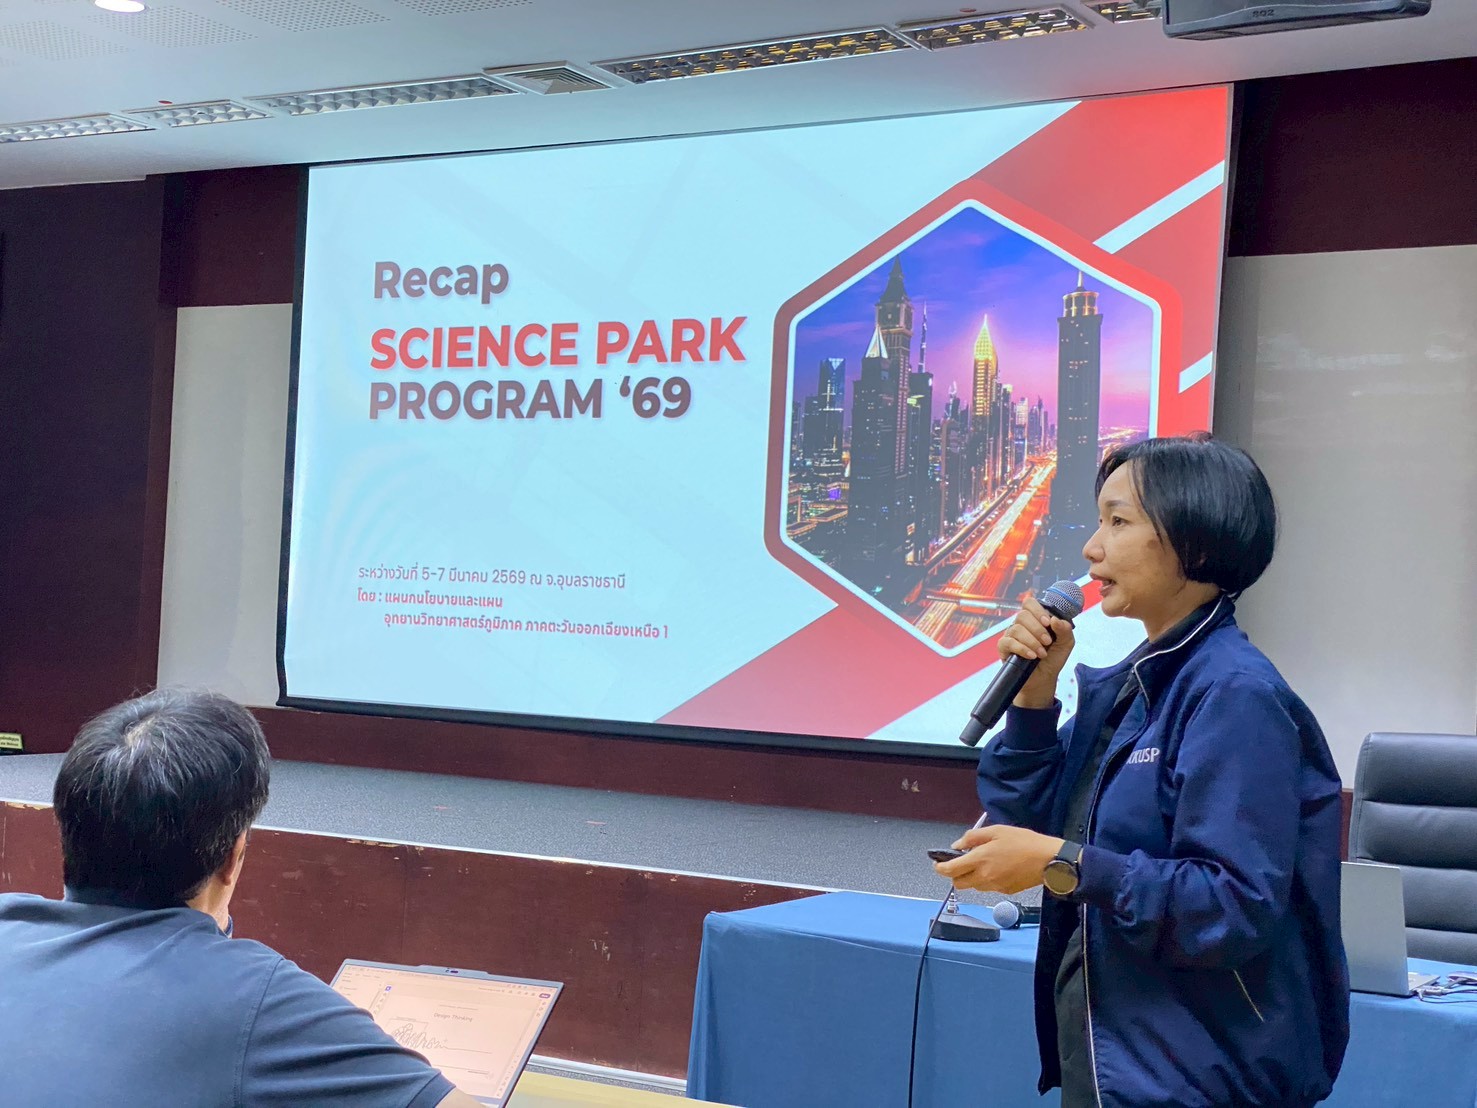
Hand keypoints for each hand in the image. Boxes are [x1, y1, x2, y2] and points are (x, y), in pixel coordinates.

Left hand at [932, 824, 1063, 895]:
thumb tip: (957, 846)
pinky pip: (988, 887)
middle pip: (958, 883)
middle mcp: (984, 876)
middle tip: (960, 863)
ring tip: (982, 863)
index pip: (950, 870)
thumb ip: (973, 838)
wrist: (1048, 860)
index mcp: (980, 859)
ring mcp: (995, 886)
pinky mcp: (1005, 891)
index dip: (940, 868)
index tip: (937, 864)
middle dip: (955, 874)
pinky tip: (997, 869)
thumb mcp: (996, 831)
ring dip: (971, 878)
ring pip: (973, 886)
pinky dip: (986, 880)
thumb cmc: (1023, 842)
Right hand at [998, 595, 1075, 708]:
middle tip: (1047, 642)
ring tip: (1042, 653)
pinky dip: (1022, 648)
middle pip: (1022, 615)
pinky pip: (1008, 642)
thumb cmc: (1053, 658)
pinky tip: (1031, 656)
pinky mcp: (1004, 648)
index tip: (1048, 623)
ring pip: (1016, 629)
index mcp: (1035, 619)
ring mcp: (1011, 635)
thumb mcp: (1066, 643)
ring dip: (1032, 641)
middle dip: (1037, 629)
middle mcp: (1021, 624)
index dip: (1037, 610)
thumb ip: (1065, 629)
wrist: (1044, 678)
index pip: (1029, 603)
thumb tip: (1055, 619)